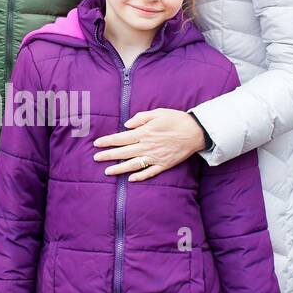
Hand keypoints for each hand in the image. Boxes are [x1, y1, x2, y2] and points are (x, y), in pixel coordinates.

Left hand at [92, 108, 206, 179]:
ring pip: (133, 165)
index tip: (97, 144)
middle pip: (123, 152)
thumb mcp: (158, 112)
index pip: (121, 138)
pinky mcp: (164, 165)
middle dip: (108, 155)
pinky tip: (130, 179)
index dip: (108, 141)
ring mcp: (155, 157)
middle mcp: (147, 146)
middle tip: (96, 158)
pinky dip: (139, 177)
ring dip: (119, 169)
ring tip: (107, 172)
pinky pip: (149, 172)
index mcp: (144, 133)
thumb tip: (126, 124)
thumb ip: (141, 118)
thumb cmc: (176, 119)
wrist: (196, 132)